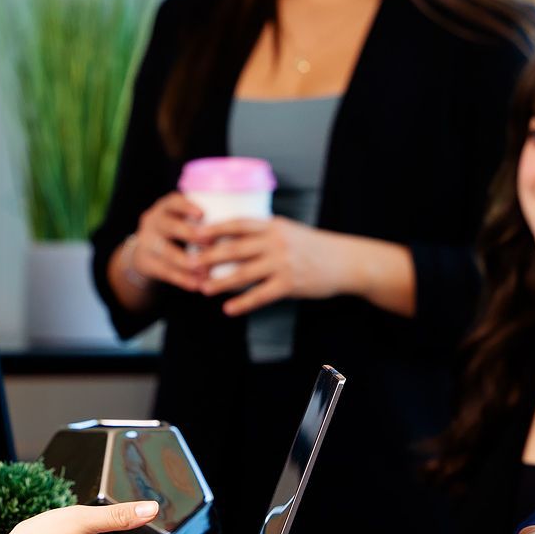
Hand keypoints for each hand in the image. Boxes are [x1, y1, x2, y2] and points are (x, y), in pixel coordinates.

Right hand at [123, 193, 206, 291]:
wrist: (147, 254)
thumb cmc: (180, 234)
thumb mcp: (184, 221)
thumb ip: (206, 221)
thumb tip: (251, 220)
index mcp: (165, 207)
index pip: (173, 201)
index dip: (187, 206)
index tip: (203, 214)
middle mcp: (153, 221)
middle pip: (168, 225)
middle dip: (189, 234)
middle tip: (210, 243)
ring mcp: (145, 242)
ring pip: (165, 251)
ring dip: (187, 262)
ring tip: (206, 270)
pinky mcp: (144, 262)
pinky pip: (163, 271)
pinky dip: (181, 279)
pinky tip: (196, 285)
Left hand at [195, 216, 344, 314]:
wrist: (345, 262)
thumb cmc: (314, 247)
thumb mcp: (290, 231)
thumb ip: (266, 233)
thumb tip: (236, 237)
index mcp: (274, 226)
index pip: (238, 224)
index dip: (215, 228)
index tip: (195, 233)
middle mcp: (276, 242)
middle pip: (235, 249)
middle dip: (209, 256)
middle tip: (188, 263)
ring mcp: (283, 264)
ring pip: (244, 273)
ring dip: (220, 282)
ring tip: (202, 289)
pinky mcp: (289, 284)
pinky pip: (260, 295)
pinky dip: (243, 303)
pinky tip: (228, 309)